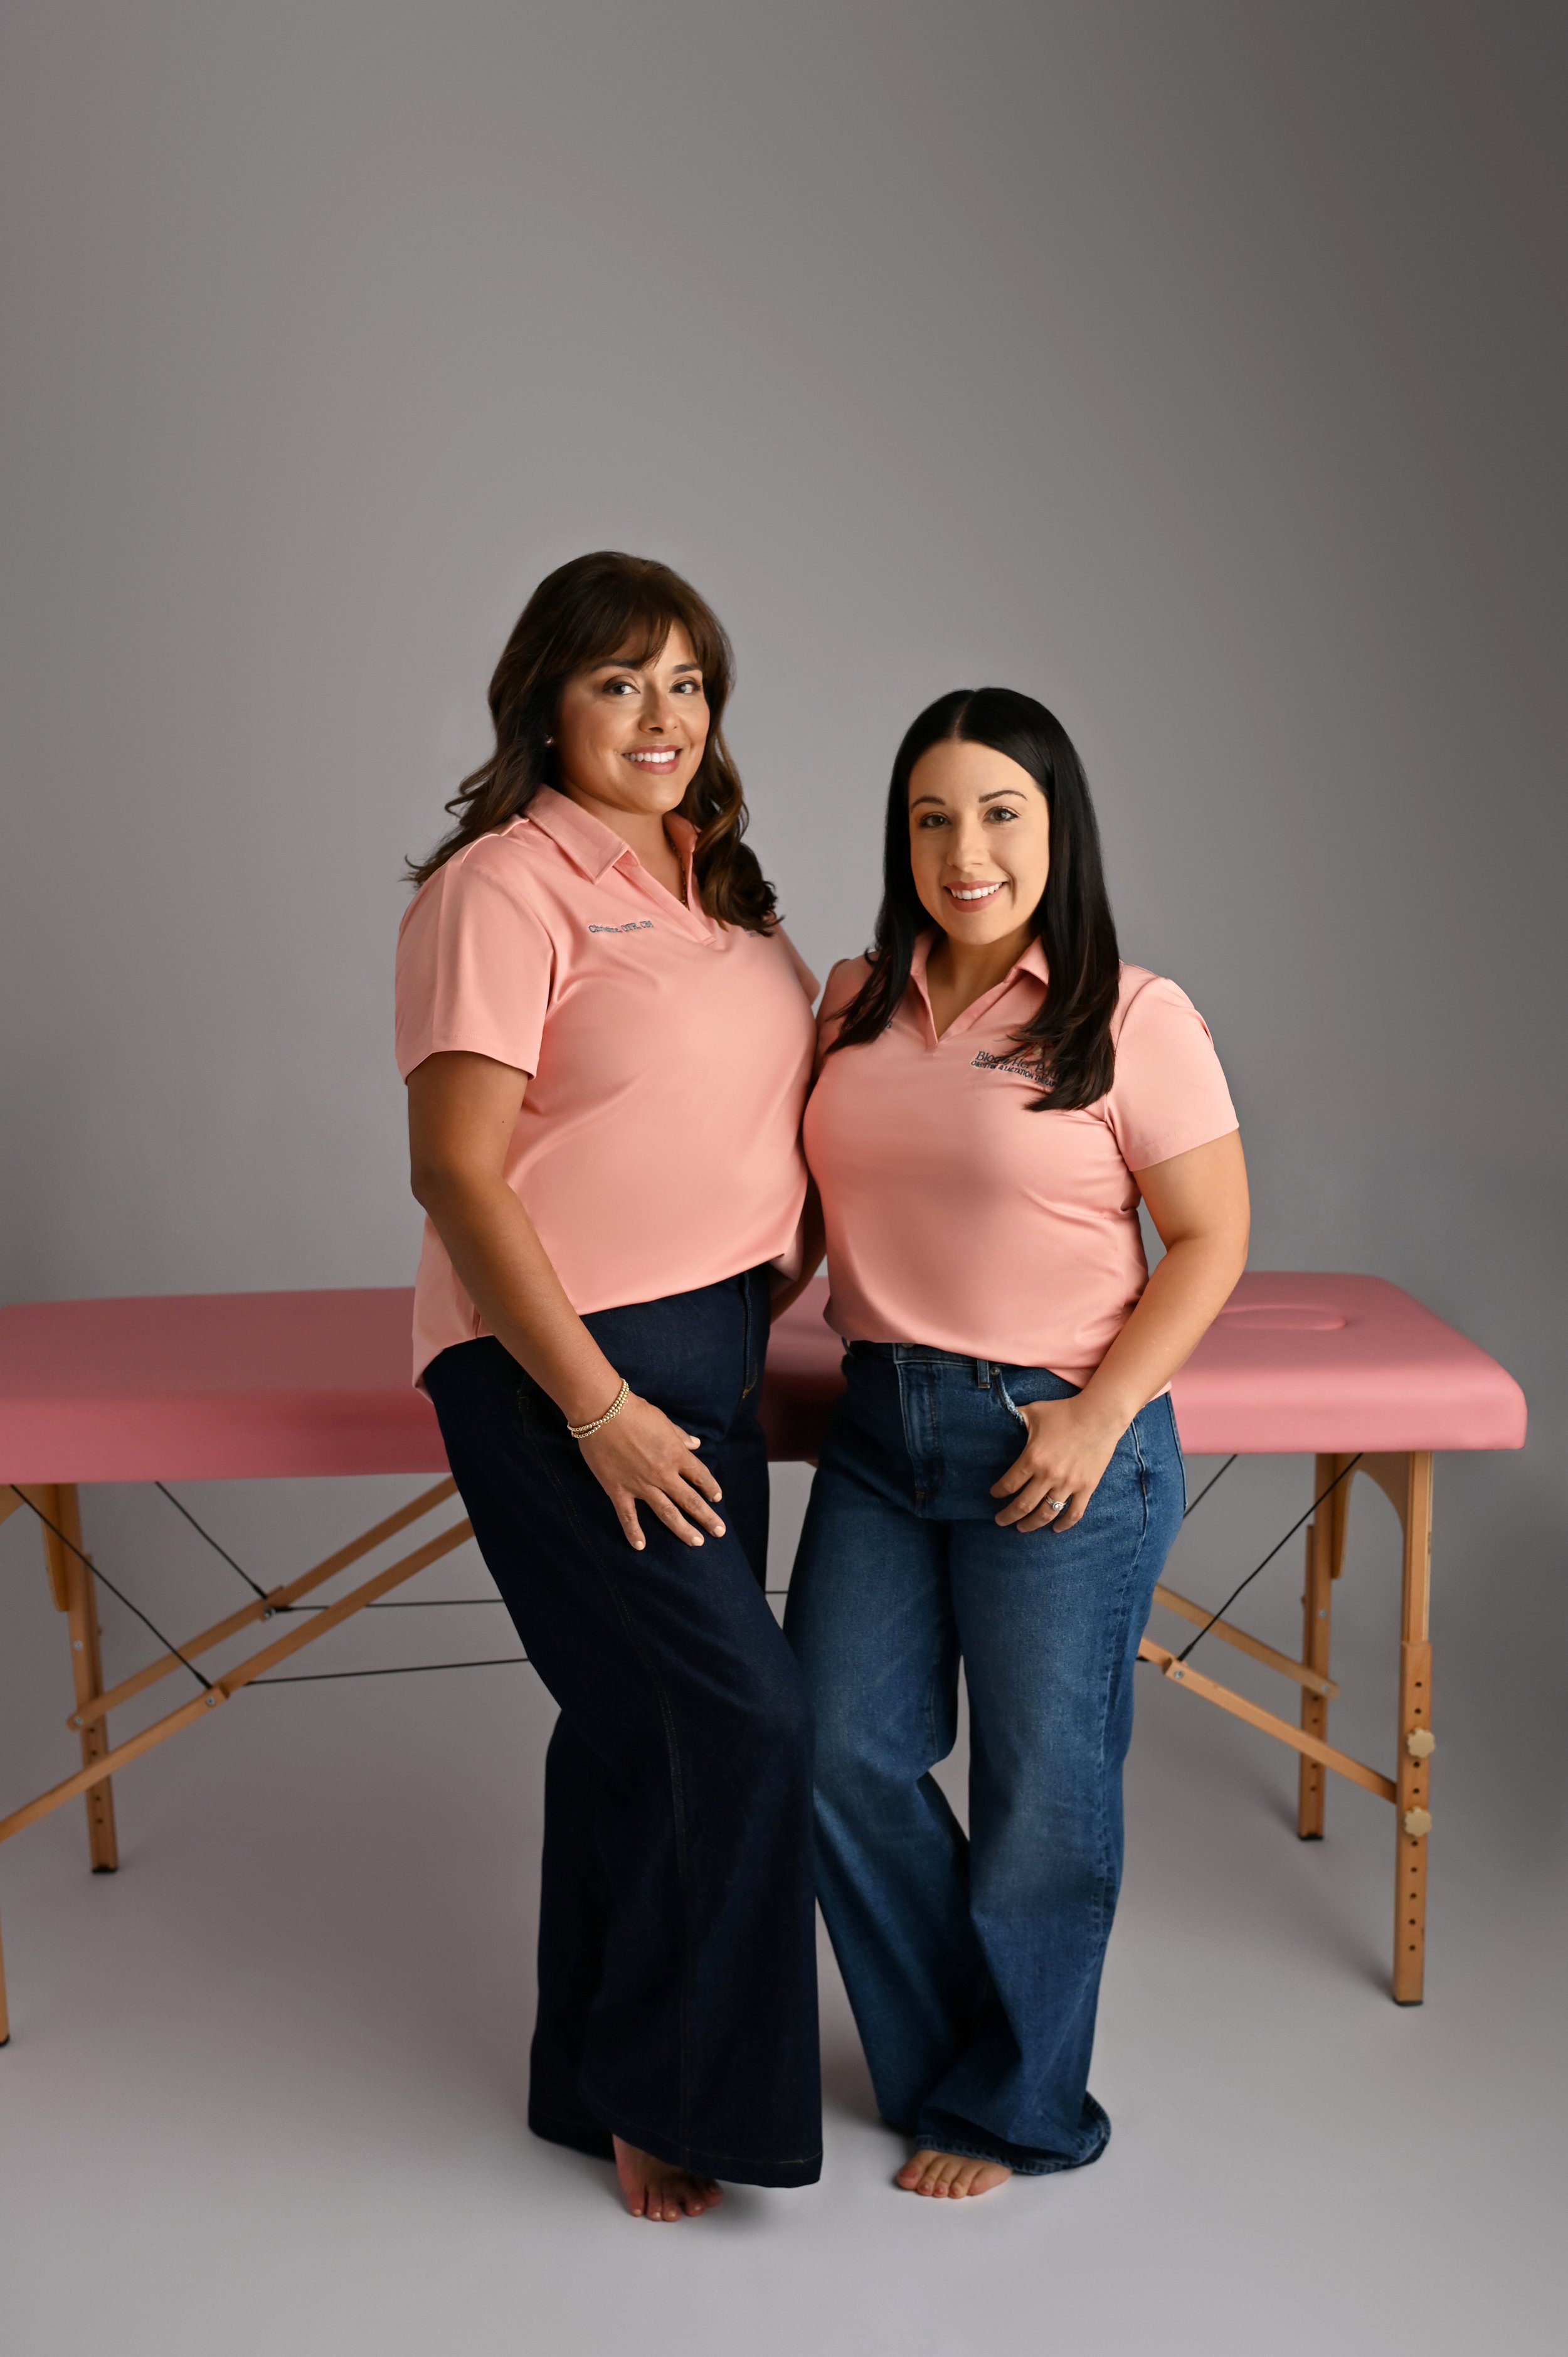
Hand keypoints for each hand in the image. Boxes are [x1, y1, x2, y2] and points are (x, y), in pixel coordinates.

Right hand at [577, 1391, 725, 1551]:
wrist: (602, 1412)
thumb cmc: (634, 1411)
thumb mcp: (663, 1421)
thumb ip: (680, 1436)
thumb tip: (696, 1444)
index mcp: (676, 1455)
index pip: (700, 1476)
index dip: (710, 1488)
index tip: (717, 1498)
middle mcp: (663, 1473)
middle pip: (690, 1500)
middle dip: (706, 1517)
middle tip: (720, 1532)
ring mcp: (641, 1484)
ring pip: (667, 1512)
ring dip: (683, 1529)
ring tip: (697, 1543)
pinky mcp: (618, 1490)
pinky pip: (628, 1516)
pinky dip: (633, 1532)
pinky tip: (640, 1546)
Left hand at [991, 1394, 1127, 1533]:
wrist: (1100, 1416)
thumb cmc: (1064, 1412)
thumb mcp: (1034, 1412)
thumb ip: (1015, 1417)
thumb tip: (999, 1415)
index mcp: (1032, 1458)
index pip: (1008, 1484)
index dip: (998, 1493)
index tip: (994, 1495)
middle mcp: (1048, 1475)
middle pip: (1023, 1505)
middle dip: (1008, 1516)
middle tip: (1000, 1521)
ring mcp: (1069, 1484)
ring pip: (1046, 1514)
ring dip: (1031, 1524)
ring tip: (1022, 1528)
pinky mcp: (1087, 1488)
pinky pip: (1074, 1513)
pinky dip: (1064, 1525)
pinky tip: (1055, 1530)